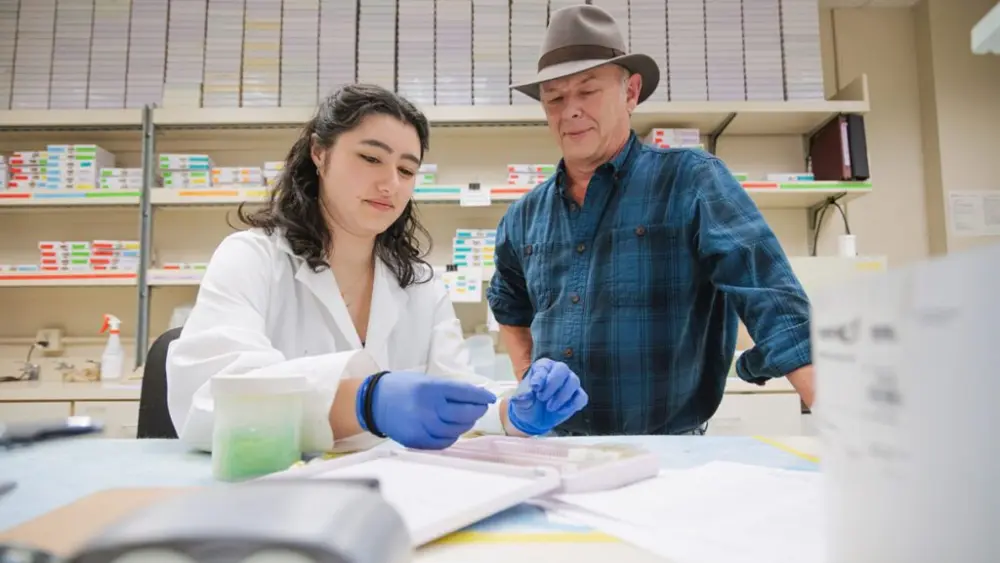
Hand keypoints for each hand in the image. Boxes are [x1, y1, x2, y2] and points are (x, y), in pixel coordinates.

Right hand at [357, 371, 496, 449]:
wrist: (374, 402)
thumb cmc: (403, 388)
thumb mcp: (426, 381)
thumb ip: (449, 390)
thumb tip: (476, 396)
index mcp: (431, 389)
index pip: (464, 393)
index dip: (481, 397)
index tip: (489, 398)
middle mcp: (427, 408)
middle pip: (464, 414)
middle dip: (477, 411)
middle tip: (480, 408)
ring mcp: (422, 426)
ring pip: (456, 430)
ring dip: (466, 425)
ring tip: (468, 419)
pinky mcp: (416, 440)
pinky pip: (443, 443)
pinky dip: (453, 437)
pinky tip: (454, 430)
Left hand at [507, 359, 587, 435]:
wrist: (533, 419)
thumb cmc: (527, 404)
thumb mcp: (520, 402)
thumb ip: (521, 398)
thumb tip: (522, 398)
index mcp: (542, 367)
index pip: (544, 365)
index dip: (540, 376)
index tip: (535, 388)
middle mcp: (558, 372)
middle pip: (562, 369)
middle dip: (552, 384)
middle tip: (541, 398)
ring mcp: (569, 383)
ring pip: (573, 382)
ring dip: (561, 396)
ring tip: (549, 407)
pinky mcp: (576, 397)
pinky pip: (581, 397)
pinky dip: (571, 405)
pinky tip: (560, 411)